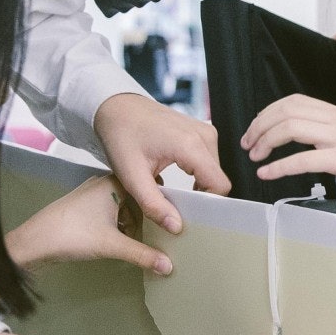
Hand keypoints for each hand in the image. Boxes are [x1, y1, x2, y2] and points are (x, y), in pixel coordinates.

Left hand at [5, 175, 171, 275]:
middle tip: (169, 231)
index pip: (149, 185)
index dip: (164, 201)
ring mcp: (93, 195)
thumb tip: (169, 266)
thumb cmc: (71, 234)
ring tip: (151, 238)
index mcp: (114, 182)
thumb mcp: (112, 245)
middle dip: (151, 215)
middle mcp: (105, 183)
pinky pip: (113, 212)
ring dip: (136, 221)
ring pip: (125, 205)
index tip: (181, 215)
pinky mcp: (85, 208)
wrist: (33, 242)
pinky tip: (128, 240)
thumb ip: (143, 255)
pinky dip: (122, 224)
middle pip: (138, 197)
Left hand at [95, 93, 229, 234]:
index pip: (220, 185)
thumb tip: (176, 226)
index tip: (186, 213)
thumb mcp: (132, 176)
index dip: (207, 204)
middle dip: (200, 196)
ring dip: (197, 186)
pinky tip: (176, 180)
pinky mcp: (200, 132)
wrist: (116, 108)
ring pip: (213, 172)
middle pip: (217, 179)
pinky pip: (208, 161)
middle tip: (173, 205)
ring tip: (172, 192)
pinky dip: (195, 174)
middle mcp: (204, 135)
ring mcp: (204, 131)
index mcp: (191, 145)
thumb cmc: (121, 135)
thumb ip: (154, 204)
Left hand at [242, 94, 335, 187]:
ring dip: (264, 142)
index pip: (294, 101)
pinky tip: (268, 174)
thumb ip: (335, 133)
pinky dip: (280, 166)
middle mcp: (335, 120)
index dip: (268, 112)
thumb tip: (313, 144)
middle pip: (286, 111)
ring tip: (254, 157)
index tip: (256, 127)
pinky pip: (305, 160)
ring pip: (290, 128)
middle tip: (247, 144)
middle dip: (259, 125)